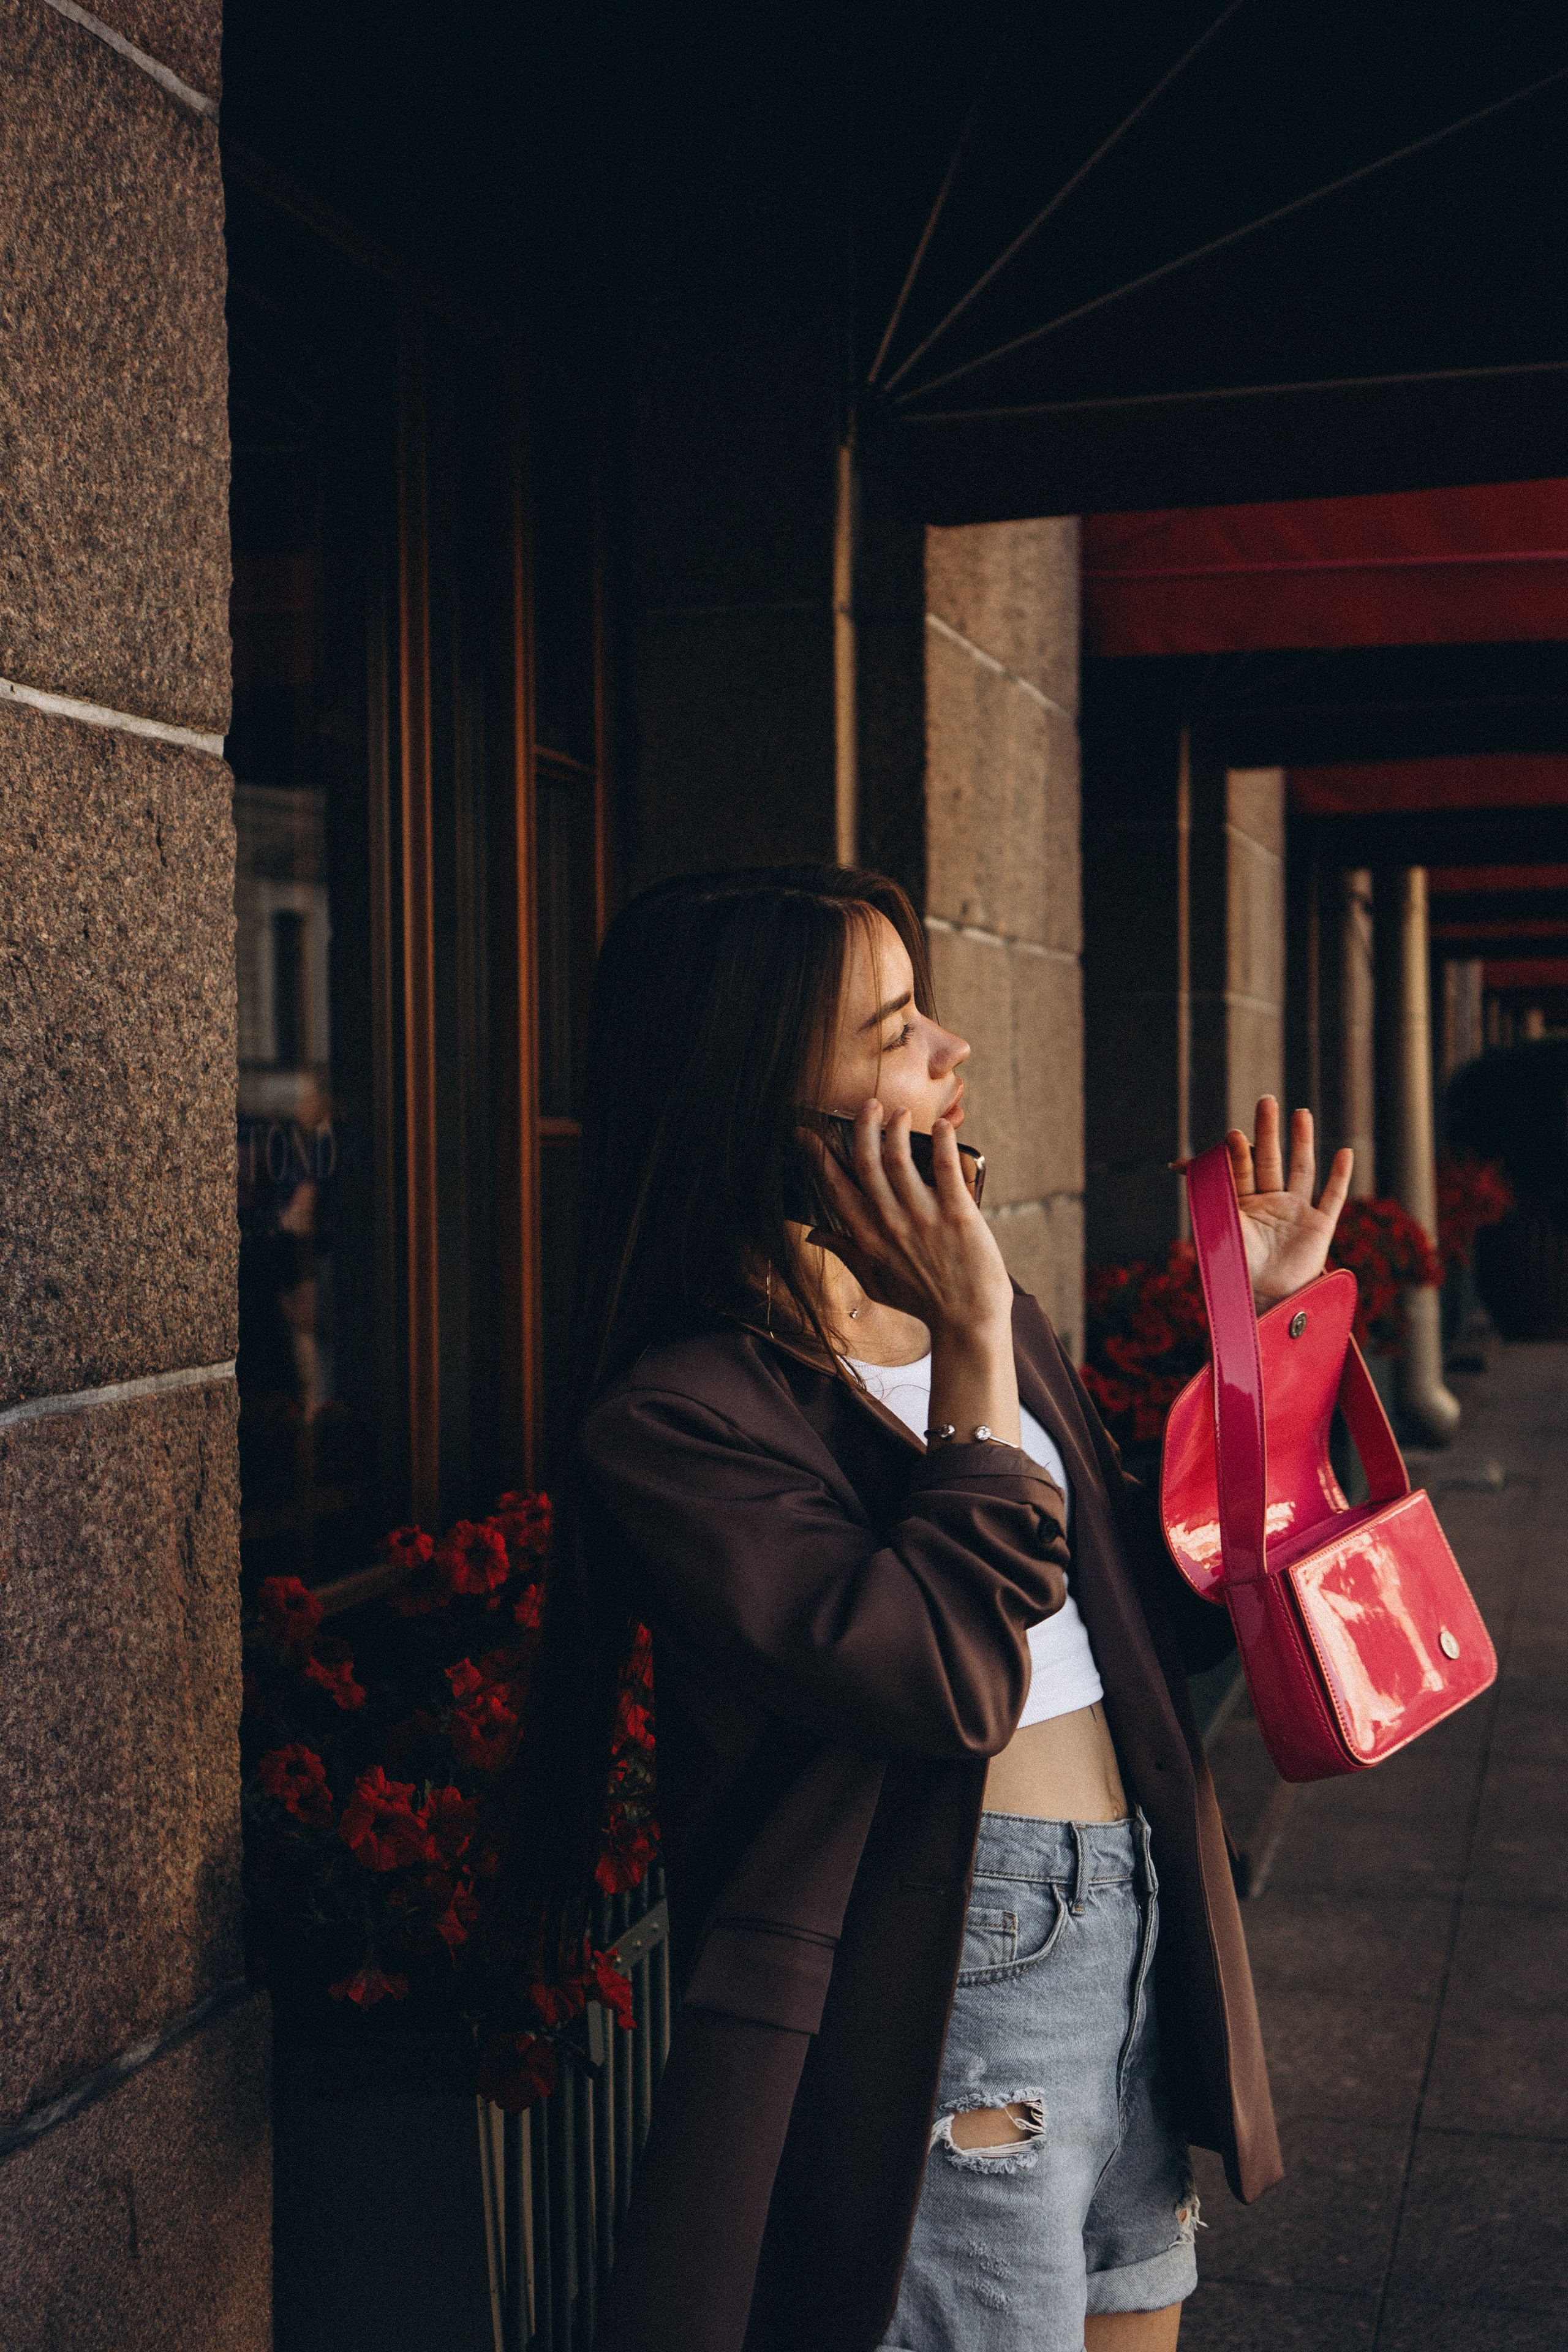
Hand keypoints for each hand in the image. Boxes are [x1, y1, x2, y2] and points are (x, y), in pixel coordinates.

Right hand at [801, 1099, 1014, 1339]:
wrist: (967, 1321)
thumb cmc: (921, 1302)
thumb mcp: (874, 1282)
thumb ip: (844, 1253)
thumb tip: (813, 1232)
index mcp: (867, 1238)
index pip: (835, 1187)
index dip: (818, 1156)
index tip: (806, 1133)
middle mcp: (891, 1224)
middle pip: (867, 1164)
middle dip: (863, 1128)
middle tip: (867, 1105)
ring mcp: (924, 1218)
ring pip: (900, 1160)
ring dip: (897, 1129)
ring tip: (899, 1112)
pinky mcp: (958, 1215)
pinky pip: (946, 1169)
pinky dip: (943, 1143)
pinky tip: (942, 1127)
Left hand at [1222, 1098, 1353, 1307]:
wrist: (1266, 1300)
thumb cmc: (1239, 1268)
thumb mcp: (1219, 1230)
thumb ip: (1206, 1198)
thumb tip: (1175, 1164)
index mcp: (1244, 1202)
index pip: (1241, 1169)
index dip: (1237, 1153)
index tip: (1232, 1135)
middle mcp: (1271, 1201)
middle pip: (1270, 1159)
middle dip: (1268, 1131)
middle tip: (1265, 1101)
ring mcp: (1296, 1210)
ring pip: (1300, 1169)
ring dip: (1301, 1142)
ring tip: (1300, 1113)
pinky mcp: (1319, 1226)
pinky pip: (1331, 1197)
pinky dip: (1339, 1176)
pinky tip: (1344, 1153)